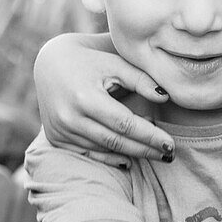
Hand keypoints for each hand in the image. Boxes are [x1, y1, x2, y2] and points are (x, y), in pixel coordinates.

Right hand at [34, 33, 173, 165]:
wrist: (51, 64)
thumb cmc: (91, 61)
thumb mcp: (116, 64)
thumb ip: (141, 80)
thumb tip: (166, 97)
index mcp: (85, 97)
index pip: (125, 124)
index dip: (149, 136)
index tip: (170, 144)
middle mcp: (69, 118)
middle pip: (115, 141)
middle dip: (145, 149)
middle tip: (169, 155)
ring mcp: (60, 130)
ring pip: (103, 149)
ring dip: (131, 153)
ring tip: (155, 153)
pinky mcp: (56, 138)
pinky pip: (87, 154)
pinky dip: (109, 158)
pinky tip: (129, 160)